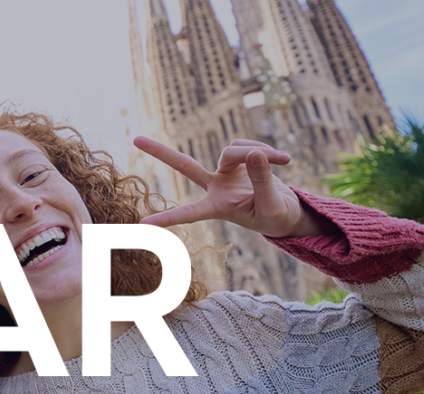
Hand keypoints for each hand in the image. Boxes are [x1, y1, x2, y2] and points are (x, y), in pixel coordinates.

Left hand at [134, 137, 334, 237]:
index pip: (189, 214)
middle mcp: (215, 188)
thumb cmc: (276, 216)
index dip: (168, 218)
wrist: (287, 210)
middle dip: (161, 152)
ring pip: (232, 150)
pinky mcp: (237, 160)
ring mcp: (224, 172)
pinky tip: (282, 159)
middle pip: (185, 165)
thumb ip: (262, 180)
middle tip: (135, 139)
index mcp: (217, 208)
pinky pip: (245, 145)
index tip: (143, 224)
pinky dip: (264, 149)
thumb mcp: (272, 204)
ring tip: (283, 160)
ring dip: (258, 152)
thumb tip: (253, 154)